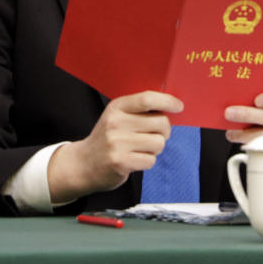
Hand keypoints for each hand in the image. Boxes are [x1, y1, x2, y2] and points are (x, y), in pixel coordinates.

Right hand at [46, 91, 182, 203]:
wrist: (83, 164)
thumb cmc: (108, 138)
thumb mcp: (117, 117)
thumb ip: (139, 110)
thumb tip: (172, 107)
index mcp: (117, 107)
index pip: (147, 99)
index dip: (167, 101)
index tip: (179, 106)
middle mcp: (116, 123)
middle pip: (160, 123)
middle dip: (164, 131)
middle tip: (155, 135)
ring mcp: (117, 143)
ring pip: (159, 143)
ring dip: (155, 148)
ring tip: (141, 149)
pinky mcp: (120, 162)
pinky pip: (151, 160)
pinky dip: (147, 161)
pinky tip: (134, 160)